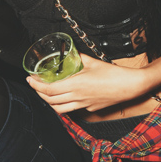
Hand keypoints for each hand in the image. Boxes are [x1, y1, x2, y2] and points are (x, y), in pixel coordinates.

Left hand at [26, 53, 146, 113]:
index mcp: (76, 85)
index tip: (30, 79)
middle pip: (50, 100)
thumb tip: (69, 52)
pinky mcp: (90, 108)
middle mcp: (77, 97)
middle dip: (39, 93)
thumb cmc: (113, 74)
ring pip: (59, 108)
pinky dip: (63, 104)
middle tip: (35, 85)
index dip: (36, 85)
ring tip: (46, 93)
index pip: (49, 89)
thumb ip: (78, 57)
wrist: (130, 86)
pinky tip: (63, 97)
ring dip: (49, 102)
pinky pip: (71, 109)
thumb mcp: (92, 62)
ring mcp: (83, 105)